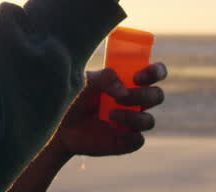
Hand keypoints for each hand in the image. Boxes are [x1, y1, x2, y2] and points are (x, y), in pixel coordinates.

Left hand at [51, 63, 166, 157]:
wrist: (58, 123)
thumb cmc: (74, 95)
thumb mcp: (86, 81)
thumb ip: (105, 78)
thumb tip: (123, 91)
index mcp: (129, 81)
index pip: (154, 73)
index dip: (155, 72)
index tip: (138, 76)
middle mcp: (135, 101)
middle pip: (157, 96)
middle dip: (144, 95)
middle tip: (121, 97)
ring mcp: (131, 122)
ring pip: (149, 121)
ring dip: (133, 117)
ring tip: (110, 115)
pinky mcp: (124, 142)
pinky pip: (138, 141)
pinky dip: (130, 136)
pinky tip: (113, 129)